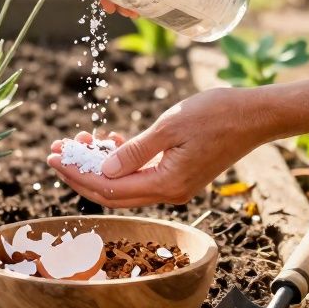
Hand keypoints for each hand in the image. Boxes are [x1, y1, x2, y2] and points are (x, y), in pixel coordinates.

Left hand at [46, 89, 261, 207]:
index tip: (53, 157)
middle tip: (55, 151)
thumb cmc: (216, 115)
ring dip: (99, 165)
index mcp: (165, 184)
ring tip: (78, 142)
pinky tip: (109, 140)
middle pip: (111, 191)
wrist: (255, 116)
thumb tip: (102, 170)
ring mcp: (174, 185)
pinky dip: (122, 160)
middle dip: (80, 172)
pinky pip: (141, 174)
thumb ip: (134, 151)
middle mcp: (168, 192)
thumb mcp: (170, 127)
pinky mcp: (179, 174)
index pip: (107, 188)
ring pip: (124, 183)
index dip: (77, 174)